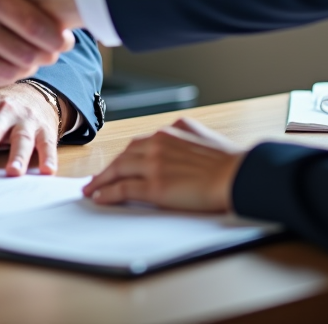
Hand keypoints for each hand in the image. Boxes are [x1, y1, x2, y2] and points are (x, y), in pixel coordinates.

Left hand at [82, 118, 245, 212]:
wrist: (236, 174)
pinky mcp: (155, 186)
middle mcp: (156, 143)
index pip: (136, 145)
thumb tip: (172, 130)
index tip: (114, 165)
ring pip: (118, 170)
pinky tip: (100, 198)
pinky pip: (123, 188)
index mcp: (167, 131)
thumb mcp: (200, 133)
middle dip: (107, 169)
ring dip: (101, 181)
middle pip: (123, 157)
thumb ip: (181, 132)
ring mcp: (154, 165)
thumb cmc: (225, 159)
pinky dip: (108, 193)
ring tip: (91, 191)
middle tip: (94, 180)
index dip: (123, 158)